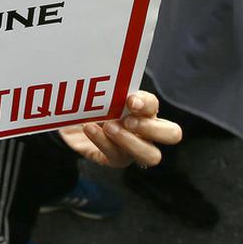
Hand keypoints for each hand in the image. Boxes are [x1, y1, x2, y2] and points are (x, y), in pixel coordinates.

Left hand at [58, 91, 181, 167]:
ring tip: (108, 127)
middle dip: (151, 128)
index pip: (153, 105)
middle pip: (172, 134)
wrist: (70, 122)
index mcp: (144, 110)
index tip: (130, 101)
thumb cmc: (90, 105)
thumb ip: (109, 92)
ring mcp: (134, 149)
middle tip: (128, 121)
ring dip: (129, 140)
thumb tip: (105, 83)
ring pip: (150, 154)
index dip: (145, 104)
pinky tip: (90, 129)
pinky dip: (103, 142)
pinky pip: (116, 156)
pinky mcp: (116, 160)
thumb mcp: (98, 96)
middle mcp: (147, 131)